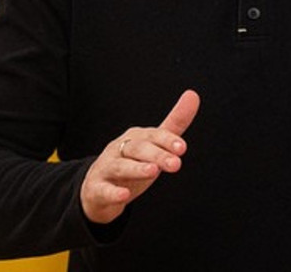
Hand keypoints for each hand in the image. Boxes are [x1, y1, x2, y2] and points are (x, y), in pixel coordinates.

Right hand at [80, 90, 199, 223]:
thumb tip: (193, 94)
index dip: (168, 140)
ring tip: (153, 172)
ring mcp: (106, 168)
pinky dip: (113, 193)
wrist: (97, 189)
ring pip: (121, 166)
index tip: (182, 148)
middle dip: (157, 155)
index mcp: (136, 138)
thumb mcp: (154, 145)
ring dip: (136, 168)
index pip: (153, 136)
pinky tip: (124, 195)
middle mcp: (119, 149)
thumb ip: (174, 124)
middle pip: (138, 149)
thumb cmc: (130, 162)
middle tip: (175, 164)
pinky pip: (104, 190)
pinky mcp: (97, 189)